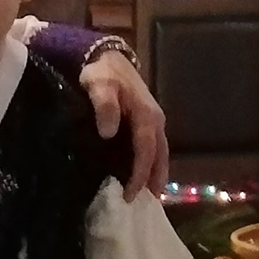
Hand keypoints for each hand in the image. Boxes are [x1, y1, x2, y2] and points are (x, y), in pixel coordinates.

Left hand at [77, 46, 169, 197]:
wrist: (106, 56)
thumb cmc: (101, 73)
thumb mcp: (98, 85)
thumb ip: (104, 106)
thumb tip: (108, 132)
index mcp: (146, 115)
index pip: (146, 151)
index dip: (140, 174)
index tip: (130, 194)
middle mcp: (155, 120)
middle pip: (160, 155)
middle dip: (155, 179)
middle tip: (146, 202)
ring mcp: (154, 120)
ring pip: (160, 151)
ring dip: (156, 172)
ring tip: (148, 194)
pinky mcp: (147, 120)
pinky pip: (153, 146)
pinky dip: (151, 162)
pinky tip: (142, 174)